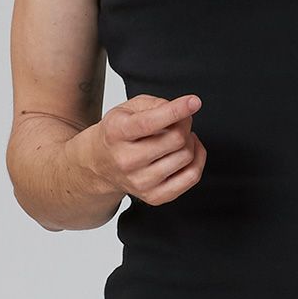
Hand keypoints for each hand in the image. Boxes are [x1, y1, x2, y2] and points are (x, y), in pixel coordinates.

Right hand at [88, 94, 206, 205]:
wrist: (100, 163)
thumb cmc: (118, 132)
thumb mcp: (128, 108)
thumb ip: (155, 104)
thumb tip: (182, 111)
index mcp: (116, 133)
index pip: (149, 123)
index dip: (175, 111)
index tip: (194, 102)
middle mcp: (126, 160)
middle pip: (175, 138)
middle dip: (185, 123)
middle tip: (180, 119)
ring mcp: (140, 182)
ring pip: (186, 156)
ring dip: (190, 140)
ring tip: (179, 136)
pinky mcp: (154, 197)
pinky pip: (192, 176)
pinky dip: (198, 158)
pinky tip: (187, 150)